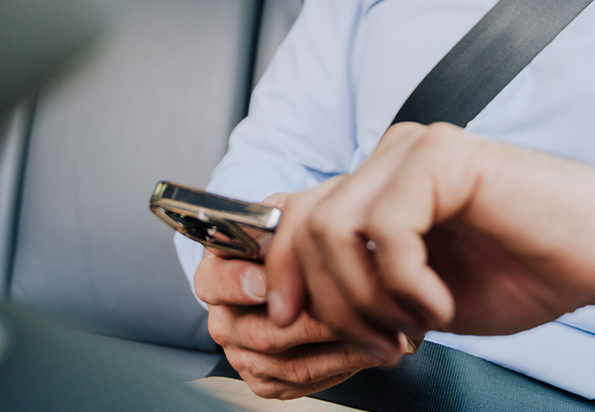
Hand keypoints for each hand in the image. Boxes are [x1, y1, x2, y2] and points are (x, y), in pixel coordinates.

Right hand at [194, 190, 393, 398]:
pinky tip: (368, 346)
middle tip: (354, 308)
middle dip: (315, 323)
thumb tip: (302, 240)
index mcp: (217, 272)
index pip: (215, 283)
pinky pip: (304, 381)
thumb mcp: (290, 214)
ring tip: (379, 329)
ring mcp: (244, 354)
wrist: (309, 269)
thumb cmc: (299, 238)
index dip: (240, 284)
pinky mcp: (266, 381)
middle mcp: (225, 318)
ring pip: (290, 362)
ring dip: (340, 348)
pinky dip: (342, 366)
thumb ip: (290, 222)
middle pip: (262, 333)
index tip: (266, 281)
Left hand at [263, 123, 594, 360]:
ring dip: (368, 298)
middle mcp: (390, 156)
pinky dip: (407, 284)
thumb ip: (361, 283)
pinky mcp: (443, 156)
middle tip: (383, 343)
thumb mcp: (417, 293)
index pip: (293, 216)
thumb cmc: (523, 271)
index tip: (294, 324)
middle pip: (305, 225)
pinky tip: (441, 304)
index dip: (279, 273)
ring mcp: (415, 150)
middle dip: (332, 303)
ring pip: (336, 228)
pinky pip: (387, 229)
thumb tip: (289, 305)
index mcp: (378, 184)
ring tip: (415, 325)